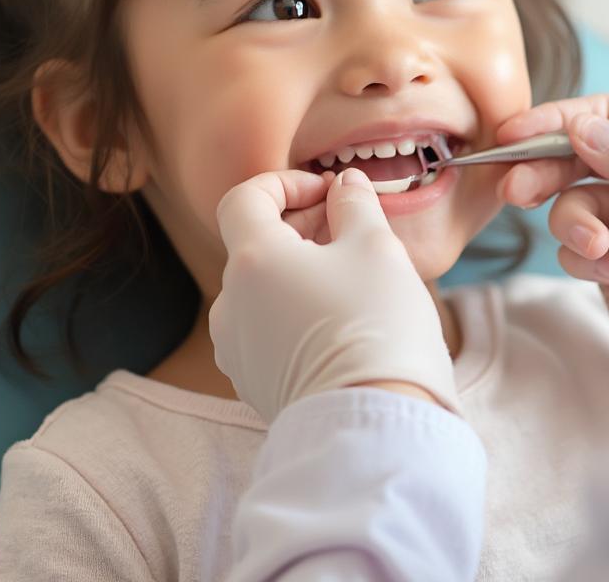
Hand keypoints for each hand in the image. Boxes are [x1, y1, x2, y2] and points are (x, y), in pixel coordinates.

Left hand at [210, 167, 459, 421]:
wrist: (374, 427)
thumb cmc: (378, 326)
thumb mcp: (376, 247)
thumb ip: (355, 204)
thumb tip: (346, 184)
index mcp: (252, 259)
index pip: (244, 198)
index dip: (285, 183)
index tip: (326, 190)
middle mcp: (231, 303)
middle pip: (253, 243)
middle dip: (301, 225)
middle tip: (350, 227)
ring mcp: (236, 347)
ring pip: (260, 287)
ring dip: (297, 268)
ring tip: (349, 274)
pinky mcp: (253, 381)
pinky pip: (266, 327)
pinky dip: (293, 308)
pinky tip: (338, 317)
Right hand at [495, 94, 608, 396]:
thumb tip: (580, 127)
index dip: (561, 119)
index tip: (519, 134)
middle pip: (578, 152)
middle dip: (544, 170)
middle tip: (514, 190)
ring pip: (569, 198)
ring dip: (572, 224)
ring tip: (595, 251)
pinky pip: (570, 242)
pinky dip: (581, 256)